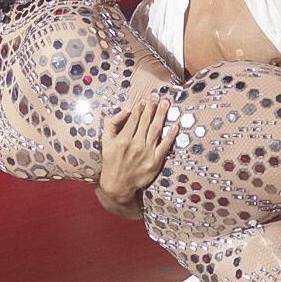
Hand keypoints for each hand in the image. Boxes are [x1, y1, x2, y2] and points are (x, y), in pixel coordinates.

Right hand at [97, 93, 177, 214]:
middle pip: (146, 121)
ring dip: (161, 115)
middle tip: (157, 96)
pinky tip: (175, 126)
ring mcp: (147, 153)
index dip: (140, 108)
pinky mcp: (155, 161)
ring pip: (156, 130)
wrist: (117, 185)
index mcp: (123, 139)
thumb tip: (124, 111)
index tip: (145, 99)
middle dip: (152, 107)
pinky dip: (170, 136)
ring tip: (165, 104)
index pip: (134, 119)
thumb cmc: (111, 161)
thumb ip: (112, 124)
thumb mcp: (105, 142)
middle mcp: (136, 144)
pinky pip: (165, 146)